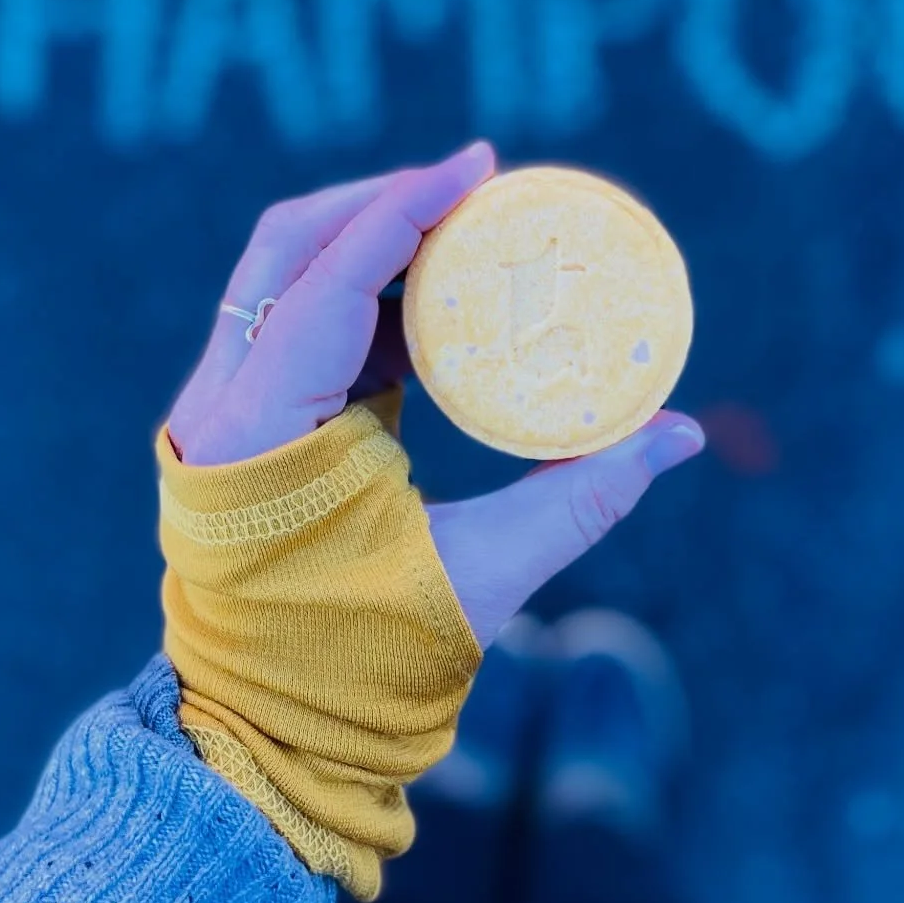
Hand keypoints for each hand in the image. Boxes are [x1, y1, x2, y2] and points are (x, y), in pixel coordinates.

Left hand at [165, 143, 705, 645]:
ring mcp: (224, 409)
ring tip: (468, 232)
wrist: (267, 738)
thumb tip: (682, 433)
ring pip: (289, 278)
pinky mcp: (246, 422)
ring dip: (376, 244)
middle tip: (475, 187)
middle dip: (384, 204)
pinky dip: (370, 298)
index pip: (326, 280)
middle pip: (291, 249)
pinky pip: (302, 325)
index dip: (403, 209)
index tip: (477, 164)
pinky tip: (438, 300)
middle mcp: (221, 403)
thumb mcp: (483, 576)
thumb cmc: (363, 667)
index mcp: (257, 433)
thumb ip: (583, 497)